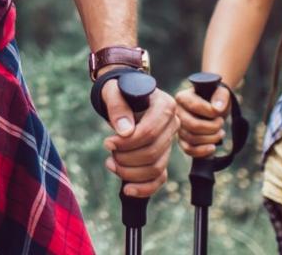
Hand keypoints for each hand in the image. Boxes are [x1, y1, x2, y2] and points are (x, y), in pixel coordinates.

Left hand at [98, 79, 177, 198]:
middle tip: (109, 151)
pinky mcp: (163, 157)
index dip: (128, 143)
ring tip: (111, 163)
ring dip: (130, 172)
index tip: (108, 143)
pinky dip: (144, 188)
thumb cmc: (119, 92)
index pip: (150, 132)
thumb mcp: (114, 92)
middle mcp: (172, 125)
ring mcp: (169, 143)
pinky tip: (127, 189)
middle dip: (126, 158)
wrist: (124, 98)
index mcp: (165, 106)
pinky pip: (159, 179)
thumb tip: (124, 132)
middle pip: (152, 153)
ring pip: (155, 168)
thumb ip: (118, 107)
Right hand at [173, 83, 230, 157]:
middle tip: (221, 123)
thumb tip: (217, 108)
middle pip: (193, 125)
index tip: (220, 111)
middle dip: (212, 127)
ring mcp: (179, 127)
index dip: (211, 112)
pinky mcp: (182, 140)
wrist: (214, 107)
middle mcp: (176, 113)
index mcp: (182, 98)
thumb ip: (221, 96)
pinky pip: (188, 149)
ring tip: (221, 132)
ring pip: (192, 139)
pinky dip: (202, 151)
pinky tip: (212, 147)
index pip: (195, 106)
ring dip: (211, 139)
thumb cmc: (215, 97)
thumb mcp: (221, 92)